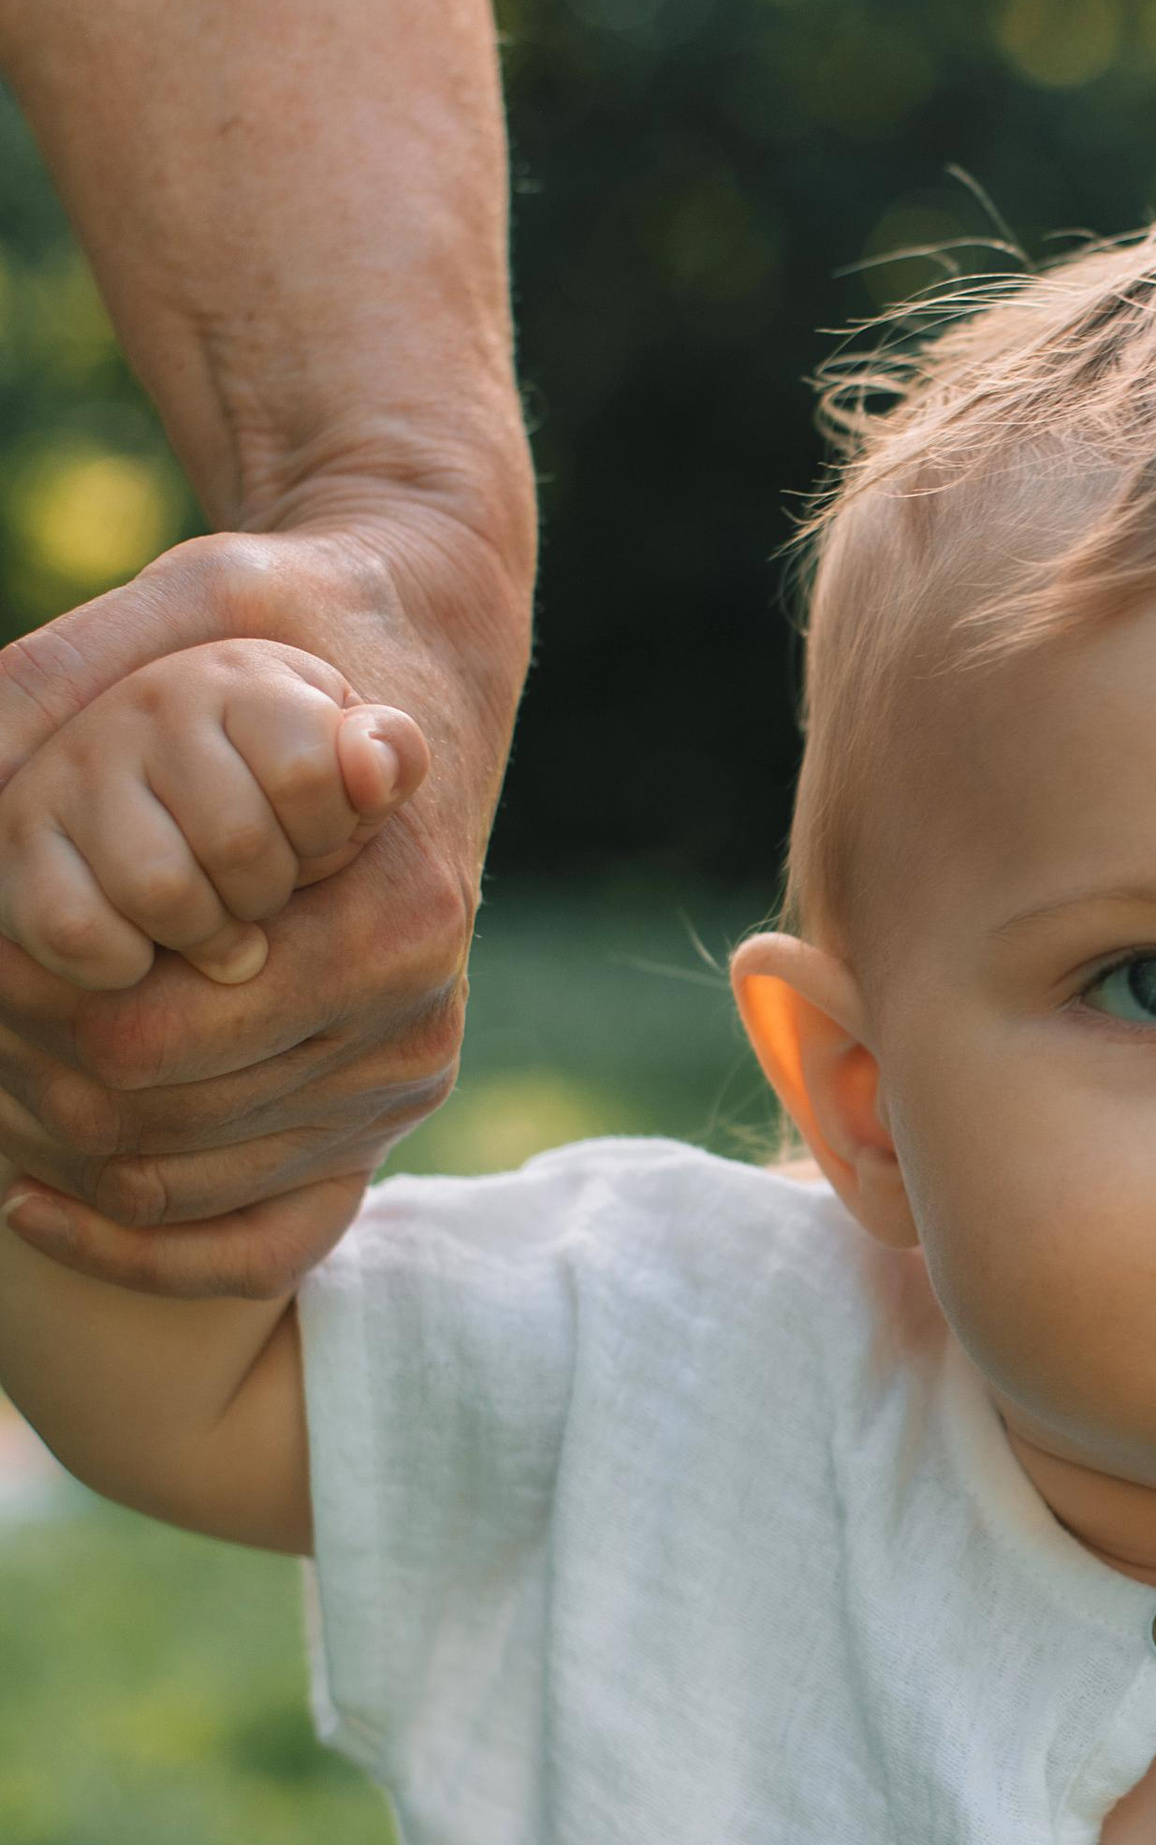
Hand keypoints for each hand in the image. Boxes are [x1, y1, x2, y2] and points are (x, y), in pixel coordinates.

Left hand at [0, 507, 526, 1297]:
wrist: (424, 644)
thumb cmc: (297, 620)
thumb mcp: (187, 598)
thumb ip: (63, 681)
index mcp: (391, 919)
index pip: (141, 1042)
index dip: (11, 1012)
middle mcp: (416, 1020)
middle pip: (149, 1126)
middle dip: (16, 1078)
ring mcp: (405, 1076)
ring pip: (181, 1185)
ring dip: (54, 1148)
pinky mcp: (384, 1109)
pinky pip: (263, 1238)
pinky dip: (138, 1245)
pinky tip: (34, 1197)